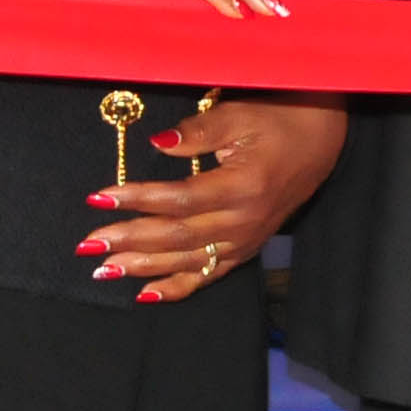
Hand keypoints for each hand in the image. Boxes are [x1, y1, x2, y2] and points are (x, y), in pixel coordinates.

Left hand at [83, 94, 348, 300]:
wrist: (323, 141)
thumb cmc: (279, 120)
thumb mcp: (240, 115)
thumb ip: (199, 132)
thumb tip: (157, 143)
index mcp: (243, 186)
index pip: (179, 199)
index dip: (137, 199)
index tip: (98, 197)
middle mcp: (244, 221)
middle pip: (177, 236)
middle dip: (129, 240)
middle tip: (88, 243)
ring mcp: (247, 239)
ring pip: (188, 261)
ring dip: (143, 267)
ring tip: (103, 269)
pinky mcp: (247, 248)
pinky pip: (208, 275)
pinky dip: (177, 288)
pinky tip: (145, 295)